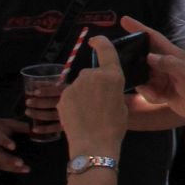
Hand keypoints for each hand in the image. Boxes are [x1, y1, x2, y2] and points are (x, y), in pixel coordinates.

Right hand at [0, 115, 31, 173]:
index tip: (13, 146)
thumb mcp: (6, 122)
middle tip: (20, 163)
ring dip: (11, 167)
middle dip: (8, 160)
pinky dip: (10, 169)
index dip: (5, 142)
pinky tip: (21, 170)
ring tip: (25, 169)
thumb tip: (35, 130)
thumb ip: (19, 126)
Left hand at [58, 36, 128, 153]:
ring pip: (79, 86)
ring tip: (88, 114)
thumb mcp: (121, 103)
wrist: (93, 144)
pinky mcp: (62, 97)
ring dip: (83, 95)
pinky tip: (78, 118)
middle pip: (91, 73)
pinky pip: (70, 97)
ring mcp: (75, 86)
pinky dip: (73, 104)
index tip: (94, 40)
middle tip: (99, 103)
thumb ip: (112, 90)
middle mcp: (92, 75)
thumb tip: (103, 90)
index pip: (106, 49)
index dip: (100, 41)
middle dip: (93, 84)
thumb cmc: (114, 126)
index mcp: (112, 75)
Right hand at [121, 16, 184, 118]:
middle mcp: (166, 63)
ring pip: (143, 76)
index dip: (139, 27)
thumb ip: (169, 64)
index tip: (124, 20)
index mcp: (173, 54)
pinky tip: (162, 99)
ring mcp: (162, 76)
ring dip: (147, 87)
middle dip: (136, 65)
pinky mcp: (159, 89)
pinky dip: (152, 96)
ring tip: (158, 94)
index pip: (154, 37)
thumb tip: (149, 56)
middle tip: (127, 70)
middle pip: (143, 58)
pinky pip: (147, 90)